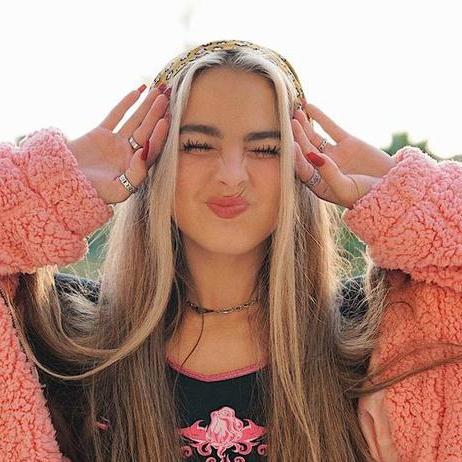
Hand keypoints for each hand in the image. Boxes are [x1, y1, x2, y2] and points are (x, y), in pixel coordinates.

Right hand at [67, 85, 169, 204]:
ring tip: (157, 91)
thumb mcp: (118, 191)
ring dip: (146, 106)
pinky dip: (126, 104)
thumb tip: (145, 154)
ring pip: (135, 121)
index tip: (165, 120)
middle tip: (166, 97)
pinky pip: (116, 115)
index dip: (159, 135)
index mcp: (136, 167)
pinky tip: (137, 92)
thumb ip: (136, 175)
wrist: (63, 183)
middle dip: (156, 114)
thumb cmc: (92, 193)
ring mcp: (116, 142)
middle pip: (147, 131)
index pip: (152, 148)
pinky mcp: (101, 133)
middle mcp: (129, 153)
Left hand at [292, 102, 395, 208]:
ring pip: (315, 138)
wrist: (393, 187)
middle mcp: (323, 168)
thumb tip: (313, 156)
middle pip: (305, 151)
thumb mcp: (346, 189)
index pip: (303, 170)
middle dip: (297, 138)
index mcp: (319, 184)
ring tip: (295, 113)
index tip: (292, 146)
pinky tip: (309, 107)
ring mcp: (334, 154)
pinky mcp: (347, 143)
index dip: (297, 158)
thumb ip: (329, 174)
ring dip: (305, 126)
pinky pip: (331, 128)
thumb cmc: (367, 195)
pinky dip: (320, 118)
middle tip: (290, 124)